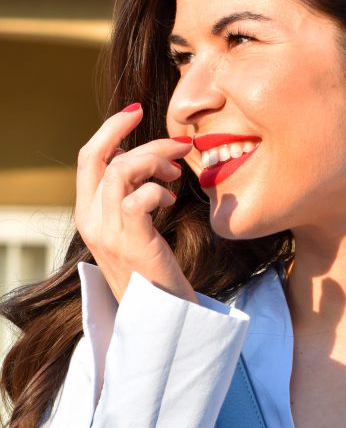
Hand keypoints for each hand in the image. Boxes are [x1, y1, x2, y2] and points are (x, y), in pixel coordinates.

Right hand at [75, 103, 196, 302]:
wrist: (159, 314)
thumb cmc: (152, 270)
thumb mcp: (132, 228)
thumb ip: (129, 196)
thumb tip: (140, 159)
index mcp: (88, 213)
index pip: (90, 157)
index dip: (111, 129)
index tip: (137, 112)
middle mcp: (90, 220)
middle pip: (101, 156)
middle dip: (136, 136)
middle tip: (175, 142)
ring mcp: (107, 231)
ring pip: (122, 170)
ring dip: (155, 161)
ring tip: (176, 174)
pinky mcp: (130, 242)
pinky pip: (139, 197)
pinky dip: (158, 190)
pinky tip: (169, 201)